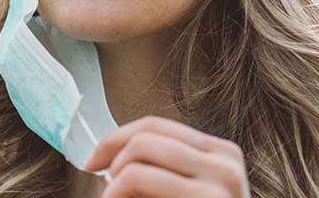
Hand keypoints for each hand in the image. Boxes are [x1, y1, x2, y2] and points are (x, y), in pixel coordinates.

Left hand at [84, 116, 249, 197]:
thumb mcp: (182, 193)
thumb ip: (160, 171)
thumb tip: (109, 151)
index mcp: (221, 155)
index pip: (156, 126)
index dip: (116, 139)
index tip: (94, 161)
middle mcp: (224, 163)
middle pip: (145, 137)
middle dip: (113, 159)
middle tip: (106, 192)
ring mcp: (218, 182)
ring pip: (138, 155)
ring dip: (114, 183)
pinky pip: (136, 177)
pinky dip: (115, 194)